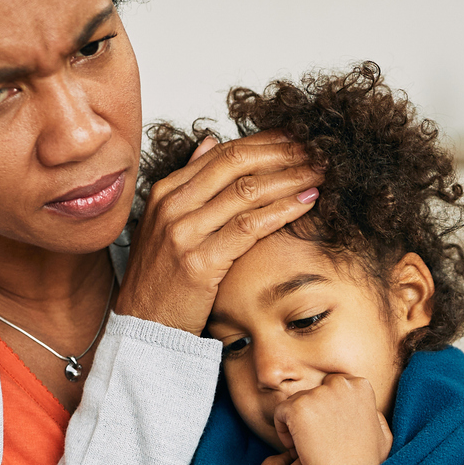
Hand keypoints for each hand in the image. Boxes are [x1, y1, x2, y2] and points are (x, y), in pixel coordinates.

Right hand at [118, 135, 323, 333]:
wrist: (144, 326)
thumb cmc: (162, 280)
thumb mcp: (167, 224)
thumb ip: (190, 183)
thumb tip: (211, 142)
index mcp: (166, 192)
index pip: (222, 153)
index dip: (264, 142)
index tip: (295, 138)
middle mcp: (173, 206)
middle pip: (236, 163)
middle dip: (282, 153)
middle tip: (316, 149)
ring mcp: (183, 233)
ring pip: (246, 191)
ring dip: (290, 178)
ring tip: (319, 173)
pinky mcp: (199, 262)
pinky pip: (249, 228)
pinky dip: (282, 211)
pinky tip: (305, 203)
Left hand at [273, 374, 392, 464]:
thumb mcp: (383, 435)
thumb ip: (374, 415)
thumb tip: (366, 408)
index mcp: (361, 386)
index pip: (334, 387)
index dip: (328, 411)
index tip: (329, 433)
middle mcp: (340, 384)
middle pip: (314, 393)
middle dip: (313, 415)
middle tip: (316, 442)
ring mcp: (318, 394)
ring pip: (296, 403)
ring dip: (297, 425)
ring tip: (307, 450)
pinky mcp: (298, 408)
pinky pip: (280, 413)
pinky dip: (283, 432)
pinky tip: (295, 451)